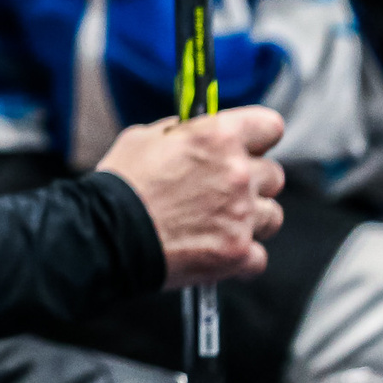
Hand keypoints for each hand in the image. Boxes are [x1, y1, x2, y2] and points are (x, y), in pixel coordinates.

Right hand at [97, 107, 284, 285]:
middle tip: (223, 189)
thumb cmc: (121, 184)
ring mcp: (242, 216)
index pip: (269, 126)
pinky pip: (258, 256)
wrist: (108, 234)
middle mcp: (237, 174)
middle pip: (274, 174)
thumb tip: (195, 131)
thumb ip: (181, 133)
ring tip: (220, 222)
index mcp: (217, 138)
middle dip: (253, 180)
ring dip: (252, 218)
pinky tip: (216, 249)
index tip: (250, 144)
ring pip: (272, 215)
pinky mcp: (238, 252)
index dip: (259, 136)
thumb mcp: (144, 138)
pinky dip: (241, 255)